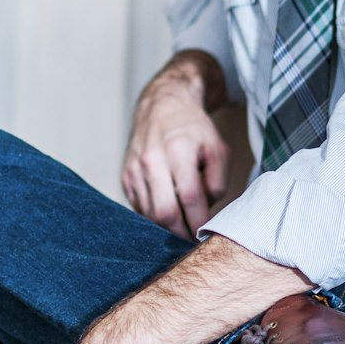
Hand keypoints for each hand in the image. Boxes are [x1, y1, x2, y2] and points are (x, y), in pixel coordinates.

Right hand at [122, 55, 229, 237]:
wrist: (162, 106)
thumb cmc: (193, 129)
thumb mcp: (218, 148)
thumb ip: (218, 181)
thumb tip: (207, 209)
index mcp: (178, 150)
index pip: (190, 197)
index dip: (199, 221)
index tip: (206, 233)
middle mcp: (152, 159)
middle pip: (164, 212)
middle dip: (180, 232)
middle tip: (193, 237)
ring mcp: (134, 169)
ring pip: (149, 214)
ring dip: (167, 226)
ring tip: (183, 223)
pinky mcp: (125, 176)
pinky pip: (139, 208)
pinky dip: (154, 215)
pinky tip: (168, 209)